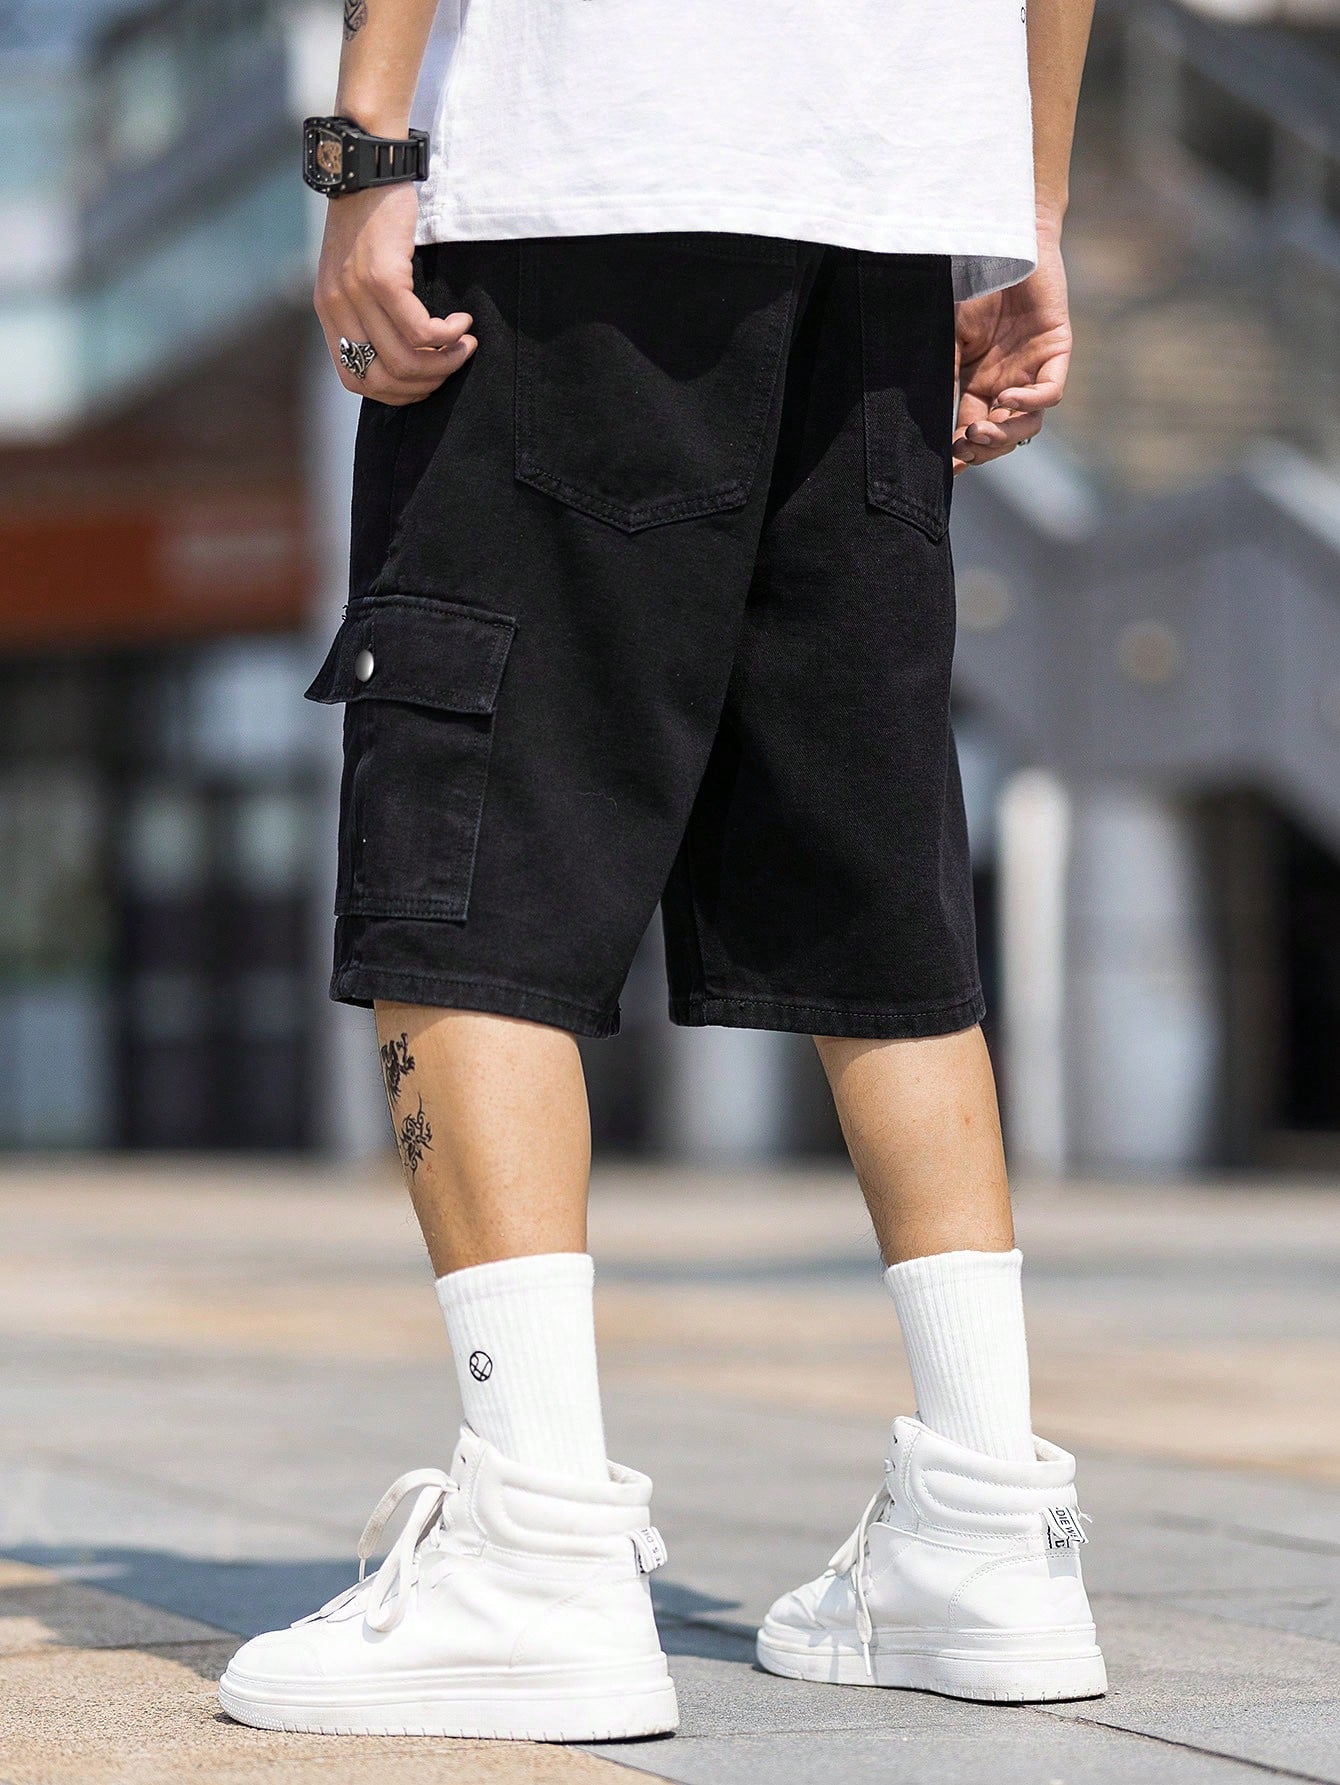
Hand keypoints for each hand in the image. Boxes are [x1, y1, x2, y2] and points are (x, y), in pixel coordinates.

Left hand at [314, 182, 475, 404]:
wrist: (367, 166)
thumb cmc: (371, 217)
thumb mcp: (357, 271)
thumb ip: (368, 311)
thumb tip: (406, 353)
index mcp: (328, 313)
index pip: (356, 381)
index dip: (396, 394)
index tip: (426, 379)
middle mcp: (337, 308)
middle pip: (385, 379)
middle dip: (428, 383)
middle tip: (453, 361)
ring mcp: (357, 294)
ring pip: (406, 360)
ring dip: (445, 360)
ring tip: (465, 343)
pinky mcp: (382, 277)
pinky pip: (420, 331)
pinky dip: (448, 335)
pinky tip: (462, 322)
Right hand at [952, 224, 1070, 473]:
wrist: (1003, 242)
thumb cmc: (974, 285)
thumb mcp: (950, 337)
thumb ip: (942, 373)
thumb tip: (924, 418)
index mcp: (980, 385)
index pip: (972, 430)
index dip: (963, 452)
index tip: (946, 466)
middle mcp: (1008, 384)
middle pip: (1001, 435)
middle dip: (983, 448)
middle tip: (964, 445)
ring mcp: (1034, 369)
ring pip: (1028, 424)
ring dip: (1004, 434)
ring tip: (979, 430)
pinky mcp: (1056, 350)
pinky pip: (1050, 392)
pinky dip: (1030, 401)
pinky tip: (1006, 396)